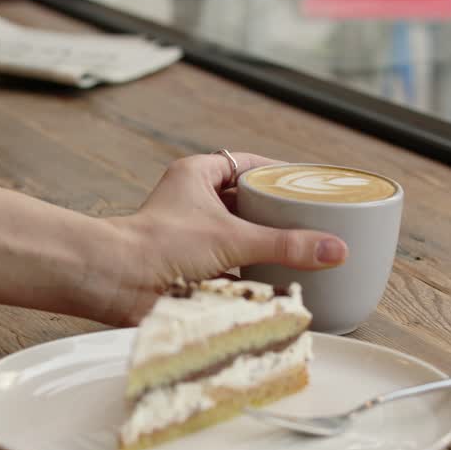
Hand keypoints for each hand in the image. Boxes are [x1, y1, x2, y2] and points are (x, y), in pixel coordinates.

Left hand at [92, 152, 347, 325]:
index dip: (275, 172)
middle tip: (309, 220)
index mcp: (196, 176)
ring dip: (260, 246)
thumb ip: (286, 245)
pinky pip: (224, 267)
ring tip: (299, 252)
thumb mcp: (233, 240)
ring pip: (234, 236)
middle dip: (273, 213)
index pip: (245, 165)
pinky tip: (272, 284)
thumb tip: (335, 249)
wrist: (115, 283)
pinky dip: (246, 275)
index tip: (304, 184)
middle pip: (244, 202)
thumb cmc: (159, 246)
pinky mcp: (185, 268)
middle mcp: (190, 203)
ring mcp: (187, 236)